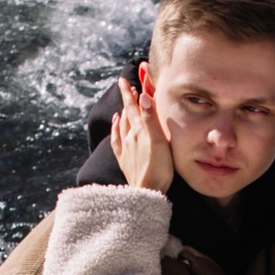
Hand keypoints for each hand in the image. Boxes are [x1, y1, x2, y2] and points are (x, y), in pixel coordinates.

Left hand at [111, 64, 173, 193]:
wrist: (147, 193)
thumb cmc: (158, 169)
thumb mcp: (159, 141)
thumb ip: (150, 118)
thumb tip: (143, 96)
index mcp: (139, 131)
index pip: (132, 107)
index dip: (129, 94)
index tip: (124, 81)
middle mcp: (130, 138)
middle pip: (127, 114)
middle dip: (127, 100)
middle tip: (126, 87)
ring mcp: (126, 149)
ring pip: (121, 126)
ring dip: (123, 113)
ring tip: (123, 105)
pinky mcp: (125, 161)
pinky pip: (116, 141)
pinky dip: (116, 130)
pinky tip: (116, 127)